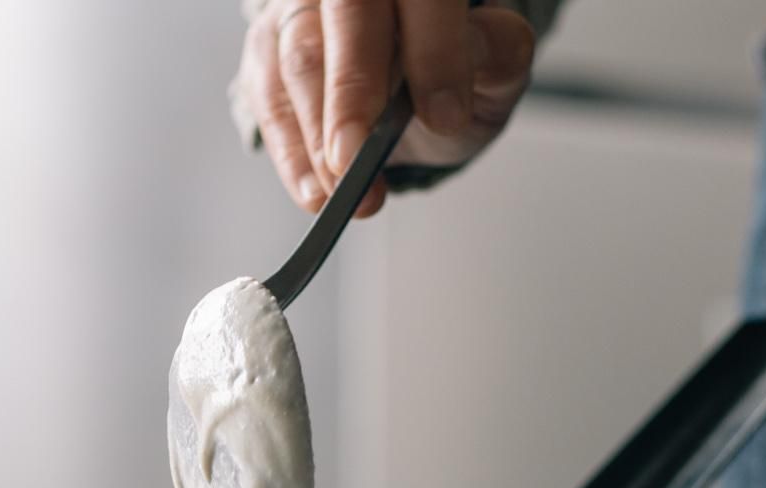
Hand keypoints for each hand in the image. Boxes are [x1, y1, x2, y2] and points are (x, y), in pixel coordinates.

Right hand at [237, 0, 535, 217]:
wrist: (413, 92)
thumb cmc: (449, 72)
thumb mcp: (495, 68)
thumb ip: (497, 52)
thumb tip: (481, 45)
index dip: (432, 50)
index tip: (445, 117)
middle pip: (346, 16)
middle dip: (351, 93)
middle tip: (356, 159)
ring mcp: (302, 9)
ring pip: (298, 57)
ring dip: (317, 134)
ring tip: (346, 188)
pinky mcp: (267, 49)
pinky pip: (268, 97)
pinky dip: (291, 152)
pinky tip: (317, 191)